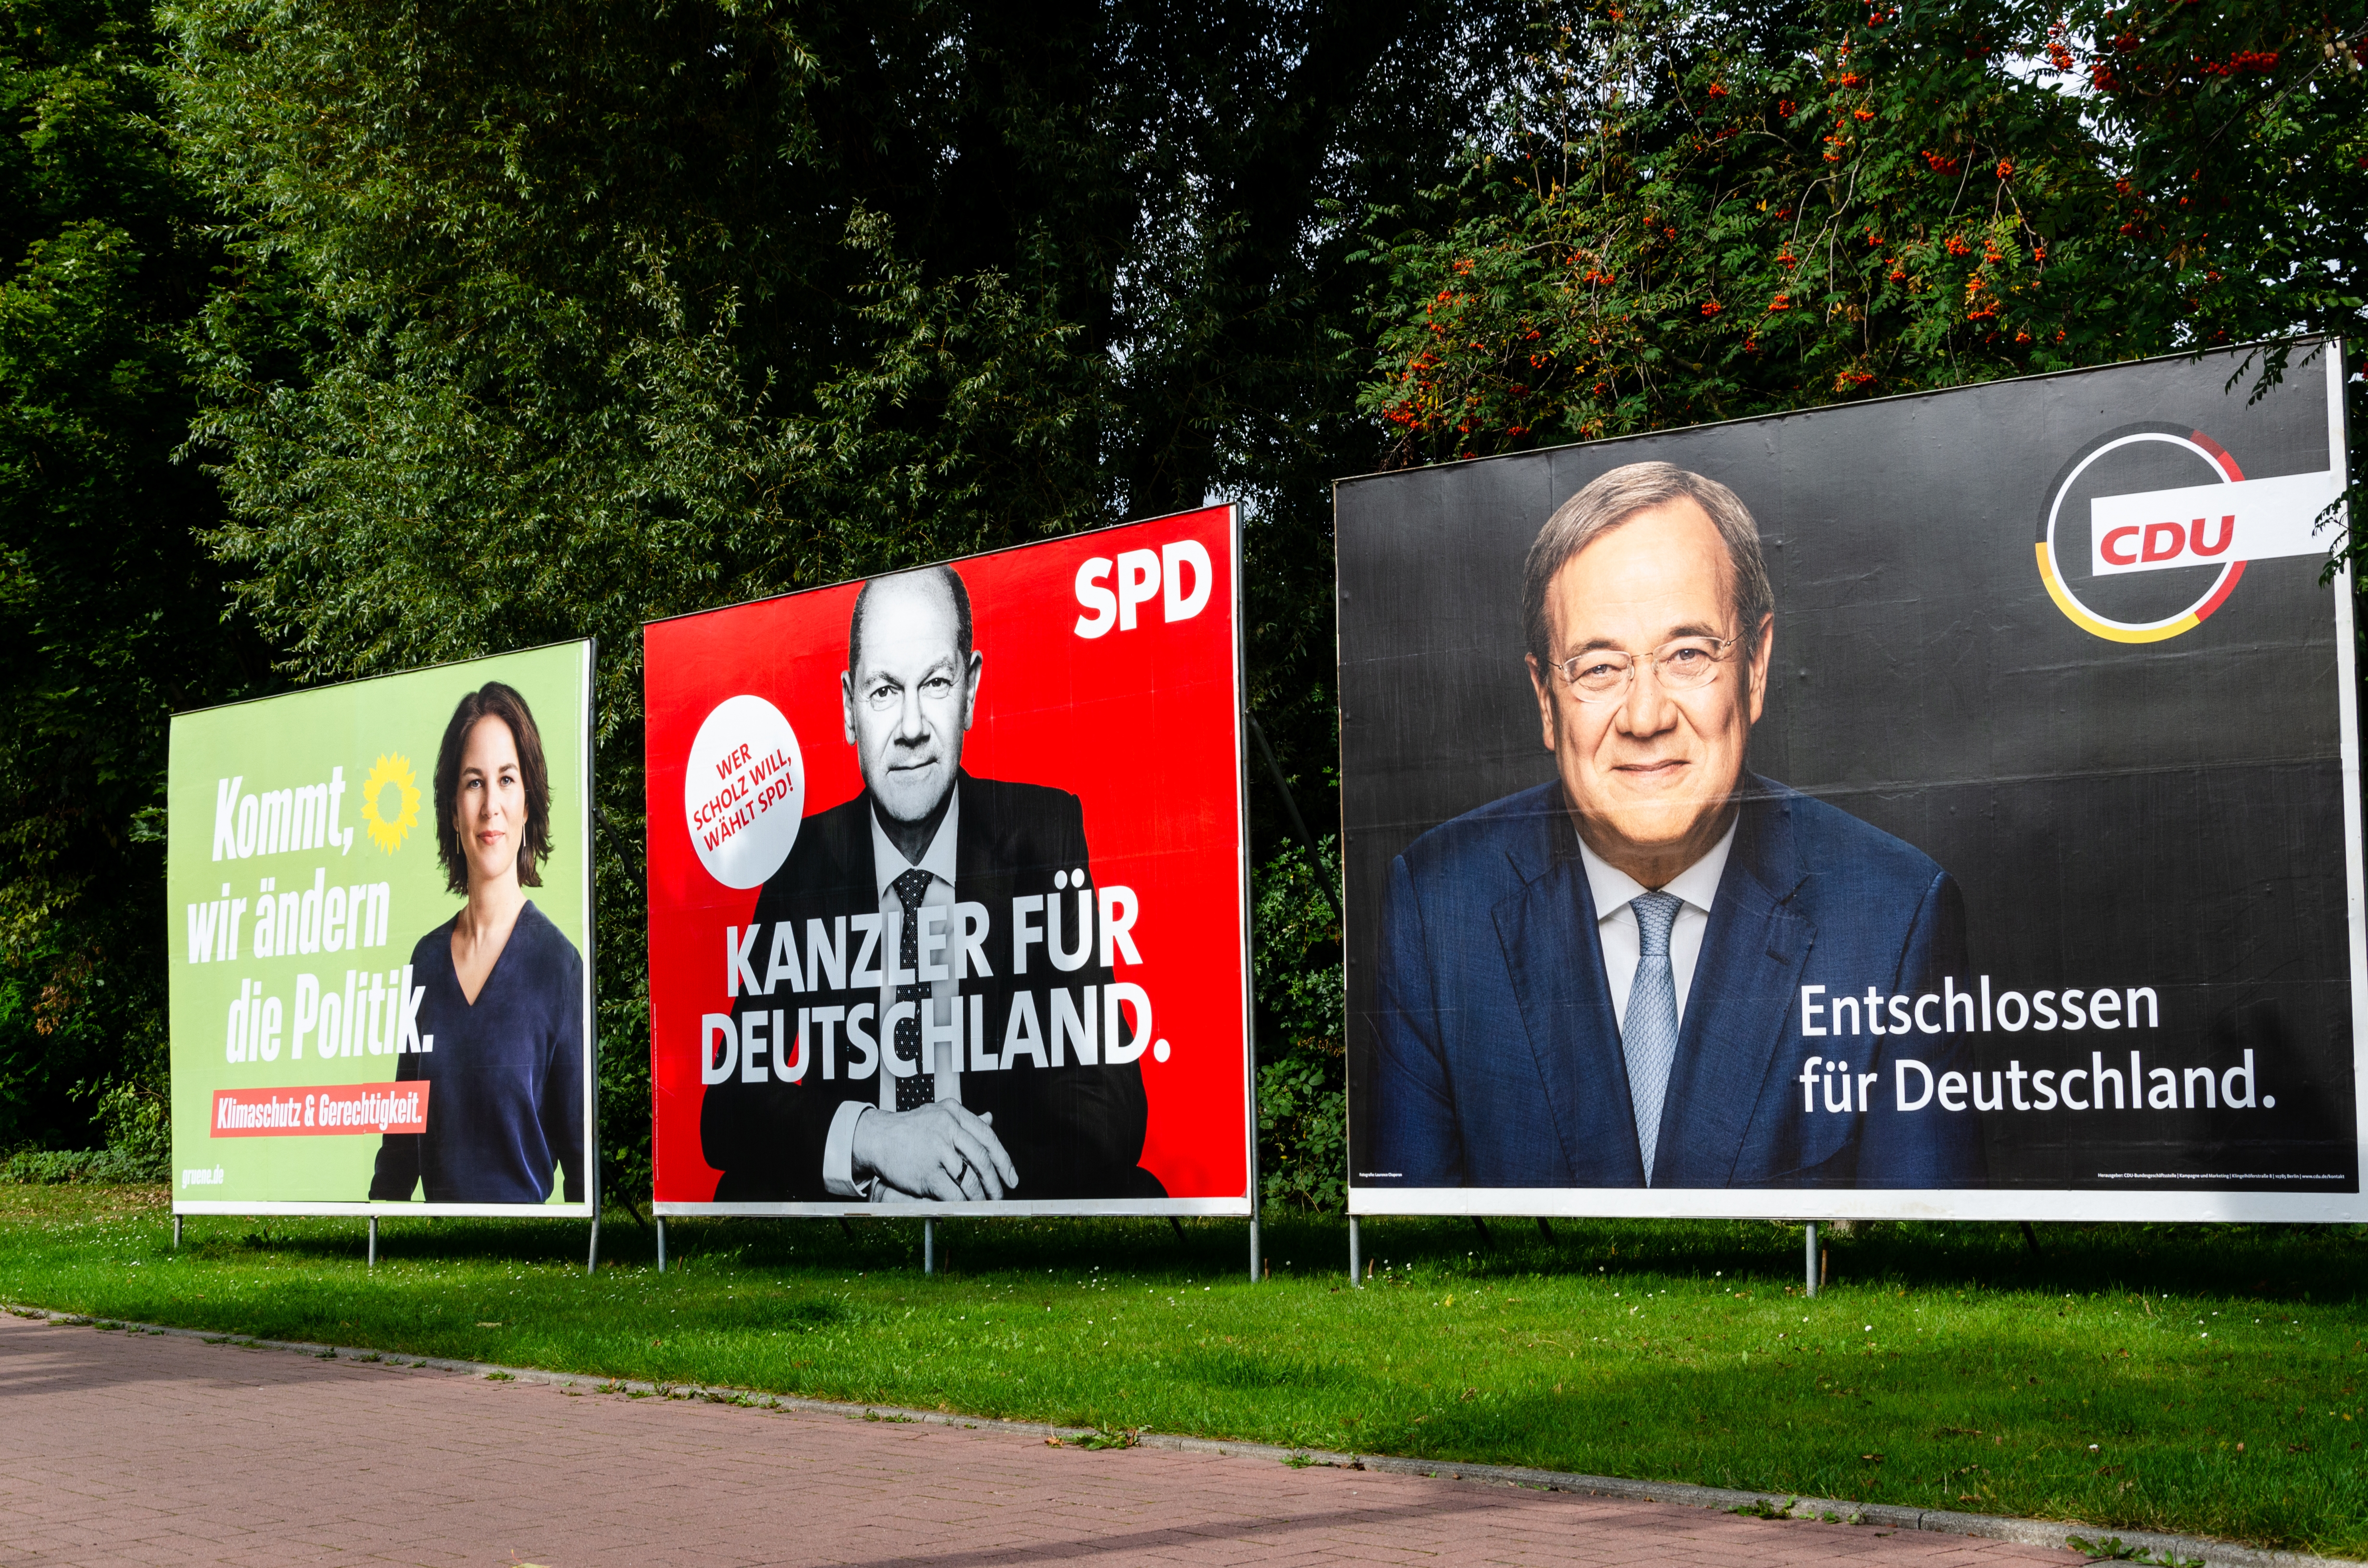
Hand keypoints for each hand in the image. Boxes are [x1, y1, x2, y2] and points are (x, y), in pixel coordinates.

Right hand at [850, 1102, 1017, 1200]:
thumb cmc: (910, 1129)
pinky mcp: (926, 1172)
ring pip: (969, 1178)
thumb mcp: (938, 1116)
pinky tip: (965, 1207)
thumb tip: (991, 1119)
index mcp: (953, 1112)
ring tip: (983, 1204)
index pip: (987, 1136)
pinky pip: (953, 1192)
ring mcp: (936, 1150)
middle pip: (982, 1159)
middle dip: (994, 1182)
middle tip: (1000, 1195)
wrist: (877, 1138)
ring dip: (980, 1196)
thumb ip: (964, 1121)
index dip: (1003, 1160)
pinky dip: (963, 1203)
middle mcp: (947, 1127)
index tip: (1012, 1178)